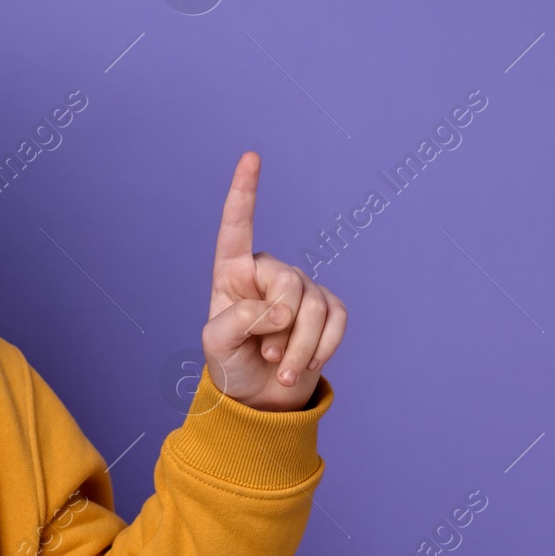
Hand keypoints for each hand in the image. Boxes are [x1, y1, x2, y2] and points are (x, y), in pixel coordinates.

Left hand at [201, 151, 347, 411]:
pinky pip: (338, 319)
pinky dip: (324, 347)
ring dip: (299, 347)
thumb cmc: (231, 365)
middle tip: (266, 353)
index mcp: (232, 272)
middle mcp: (267, 273)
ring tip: (280, 368)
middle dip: (282, 325)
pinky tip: (307, 364)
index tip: (251, 156)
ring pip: (314, 307)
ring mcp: (301, 289)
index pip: (237, 227)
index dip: (244, 192)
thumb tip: (282, 311)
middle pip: (288, 283)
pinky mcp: (328, 309)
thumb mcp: (217, 344)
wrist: (260, 399)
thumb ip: (239, 320)